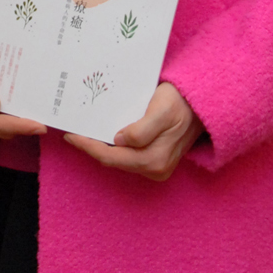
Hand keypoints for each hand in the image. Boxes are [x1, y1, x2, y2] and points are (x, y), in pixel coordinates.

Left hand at [64, 82, 201, 180]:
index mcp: (154, 160)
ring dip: (100, 146)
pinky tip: (103, 134)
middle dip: (90, 147)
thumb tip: (119, 141)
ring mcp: (156, 167)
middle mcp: (155, 169)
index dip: (88, 147)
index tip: (70, 135)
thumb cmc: (181, 103)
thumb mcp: (162, 111)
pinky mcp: (156, 161)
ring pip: (118, 159)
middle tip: (72, 132)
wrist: (202, 105)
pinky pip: (127, 156)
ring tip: (84, 131)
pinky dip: (112, 146)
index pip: (110, 157)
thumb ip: (142, 130)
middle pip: (112, 160)